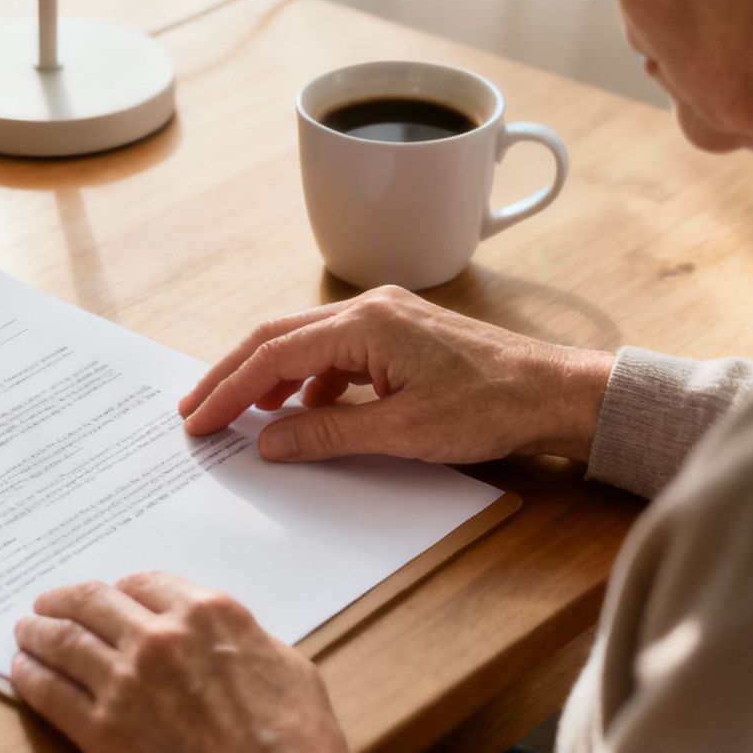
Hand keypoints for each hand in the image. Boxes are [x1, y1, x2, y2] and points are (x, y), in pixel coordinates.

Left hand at [12, 572, 351, 752]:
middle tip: (49, 604)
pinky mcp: (103, 730)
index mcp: (208, 614)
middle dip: (66, 600)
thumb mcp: (287, 666)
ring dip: (39, 631)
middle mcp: (160, 637)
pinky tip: (23, 669)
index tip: (110, 595)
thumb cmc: (295, 741)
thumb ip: (245, 639)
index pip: (145, 583)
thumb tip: (226, 640)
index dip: (121, 588)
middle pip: (95, 603)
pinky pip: (51, 692)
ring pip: (65, 640)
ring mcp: (126, 682)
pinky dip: (31, 676)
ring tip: (26, 630)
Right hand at [178, 286, 612, 463]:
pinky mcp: (402, 335)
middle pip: (278, 337)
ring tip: (240, 414)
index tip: (197, 419)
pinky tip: (306, 411)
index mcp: (365, 324)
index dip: (227, 389)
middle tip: (196, 409)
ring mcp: (387, 318)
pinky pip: (337, 353)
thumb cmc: (491, 407)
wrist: (556, 393)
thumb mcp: (402, 433)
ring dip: (269, 377)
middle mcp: (370, 309)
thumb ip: (328, 434)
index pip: (274, 354)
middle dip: (232, 375)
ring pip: (306, 343)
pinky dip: (309, 381)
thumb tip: (269, 442)